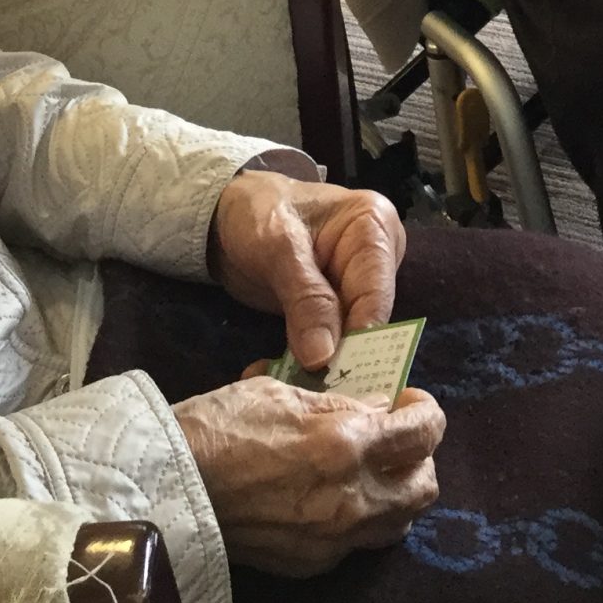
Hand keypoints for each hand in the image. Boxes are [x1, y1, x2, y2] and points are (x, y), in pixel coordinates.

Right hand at [172, 379, 442, 577]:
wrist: (169, 485)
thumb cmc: (219, 426)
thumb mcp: (281, 390)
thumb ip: (338, 402)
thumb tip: (375, 407)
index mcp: (344, 443)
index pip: (424, 431)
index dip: (425, 411)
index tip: (410, 401)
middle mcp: (350, 497)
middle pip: (425, 486)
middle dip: (418, 457)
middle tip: (396, 438)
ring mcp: (333, 537)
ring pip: (399, 522)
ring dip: (395, 493)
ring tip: (370, 471)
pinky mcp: (313, 562)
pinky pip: (357, 543)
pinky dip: (358, 519)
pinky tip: (331, 497)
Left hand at [211, 173, 403, 370]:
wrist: (226, 216)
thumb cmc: (255, 213)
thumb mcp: (277, 246)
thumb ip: (305, 297)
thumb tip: (324, 357)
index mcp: (374, 226)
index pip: (376, 293)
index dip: (361, 337)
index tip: (334, 371)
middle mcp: (377, 258)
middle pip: (369, 318)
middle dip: (341, 354)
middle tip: (314, 389)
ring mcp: (357, 285)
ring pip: (350, 335)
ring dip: (321, 362)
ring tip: (295, 386)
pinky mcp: (337, 308)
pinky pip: (330, 340)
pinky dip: (307, 358)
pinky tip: (284, 374)